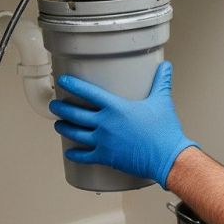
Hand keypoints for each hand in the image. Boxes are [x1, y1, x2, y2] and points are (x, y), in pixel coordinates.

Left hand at [49, 61, 196, 188]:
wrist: (168, 157)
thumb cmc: (165, 131)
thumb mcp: (162, 101)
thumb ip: (161, 82)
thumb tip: (166, 66)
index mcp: (116, 107)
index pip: (88, 92)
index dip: (73, 85)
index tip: (63, 81)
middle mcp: (105, 123)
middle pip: (75, 114)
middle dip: (61, 108)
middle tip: (55, 105)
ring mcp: (103, 141)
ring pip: (75, 133)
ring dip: (64, 128)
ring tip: (58, 124)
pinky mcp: (106, 157)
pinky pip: (84, 156)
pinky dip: (74, 154)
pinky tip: (69, 152)